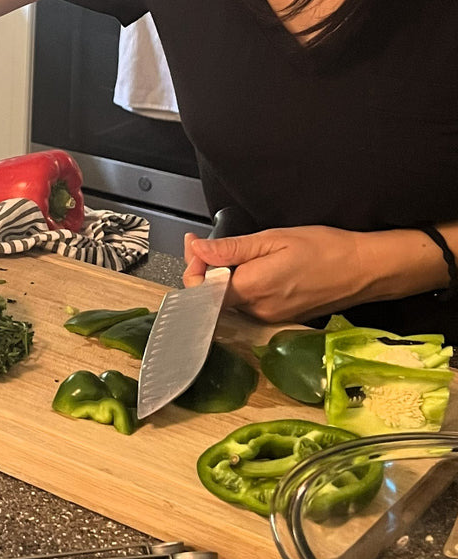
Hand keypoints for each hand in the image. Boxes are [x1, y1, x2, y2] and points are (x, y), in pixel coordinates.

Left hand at [183, 225, 371, 323]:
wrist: (365, 270)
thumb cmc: (323, 248)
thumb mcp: (273, 238)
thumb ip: (231, 248)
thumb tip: (197, 249)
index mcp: (253, 290)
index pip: (203, 291)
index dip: (193, 269)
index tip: (195, 245)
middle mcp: (259, 311)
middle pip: (215, 296)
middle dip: (204, 271)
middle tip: (204, 244)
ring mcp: (272, 318)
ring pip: (232, 301)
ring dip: (223, 278)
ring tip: (226, 252)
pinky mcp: (283, 319)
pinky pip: (250, 304)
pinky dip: (242, 286)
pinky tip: (248, 267)